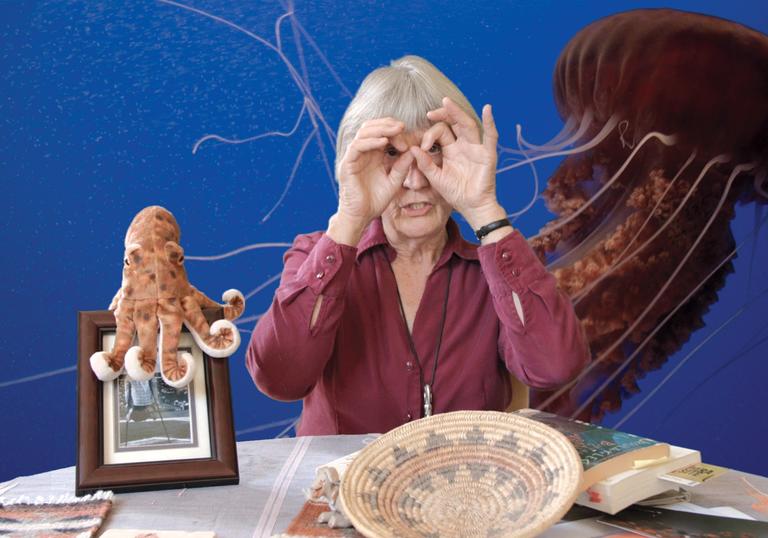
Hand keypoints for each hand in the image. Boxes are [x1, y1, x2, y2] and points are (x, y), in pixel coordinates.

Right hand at [336, 118, 414, 228]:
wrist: (361, 216)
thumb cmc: (376, 201)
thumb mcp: (394, 182)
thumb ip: (402, 167)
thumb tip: (413, 150)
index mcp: (373, 155)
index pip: (381, 133)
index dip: (395, 132)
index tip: (409, 139)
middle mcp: (362, 153)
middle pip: (372, 128)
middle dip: (388, 124)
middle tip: (403, 127)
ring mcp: (353, 157)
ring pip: (364, 133)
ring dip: (380, 129)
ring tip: (395, 130)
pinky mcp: (347, 164)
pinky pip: (357, 146)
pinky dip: (370, 141)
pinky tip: (384, 142)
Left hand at [409, 98, 503, 228]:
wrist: (471, 206)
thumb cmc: (455, 193)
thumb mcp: (436, 178)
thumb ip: (425, 164)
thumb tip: (412, 148)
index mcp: (451, 149)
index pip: (441, 132)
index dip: (430, 134)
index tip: (423, 146)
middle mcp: (464, 144)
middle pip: (454, 122)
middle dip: (443, 114)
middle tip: (430, 112)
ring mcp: (476, 148)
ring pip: (467, 125)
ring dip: (458, 113)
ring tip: (447, 102)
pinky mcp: (487, 154)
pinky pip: (491, 136)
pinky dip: (490, 122)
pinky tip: (487, 109)